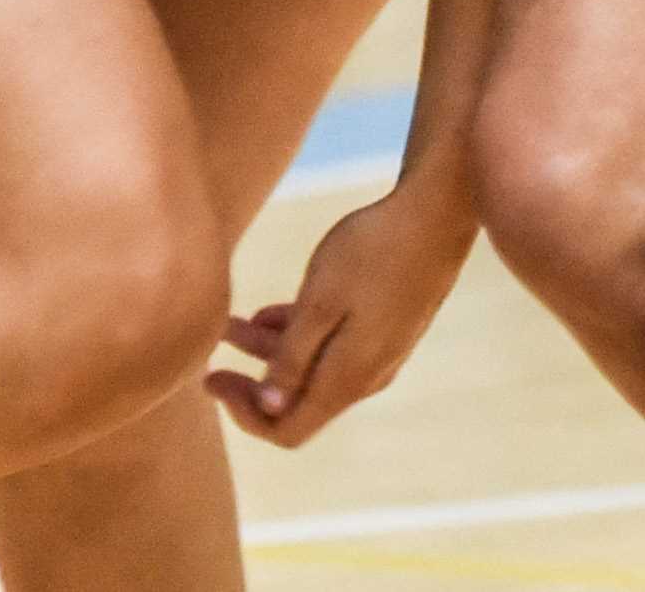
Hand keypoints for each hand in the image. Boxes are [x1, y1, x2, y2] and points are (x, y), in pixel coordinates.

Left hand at [205, 186, 475, 452]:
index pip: (288, 429)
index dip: (245, 415)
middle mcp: (365, 378)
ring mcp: (378, 354)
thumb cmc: (372, 253)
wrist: (435, 215)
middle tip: (209, 356)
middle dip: (250, 382)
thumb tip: (268, 408)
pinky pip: (333, 347)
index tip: (212, 379)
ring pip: (313, 369)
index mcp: (347, 379)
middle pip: (298, 402)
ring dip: (269, 351)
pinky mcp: (385, 328)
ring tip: (230, 320)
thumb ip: (292, 358)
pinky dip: (297, 336)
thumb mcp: (320, 301)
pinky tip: (269, 311)